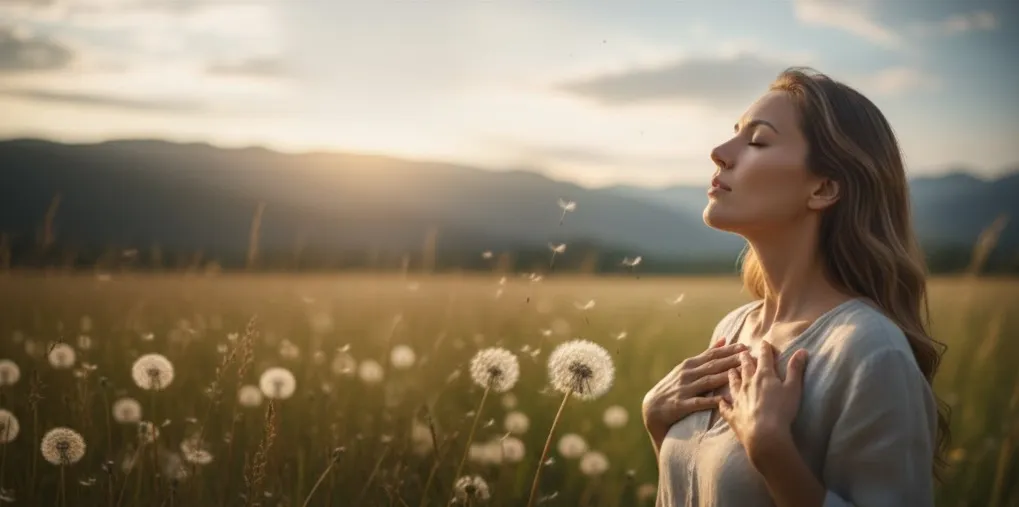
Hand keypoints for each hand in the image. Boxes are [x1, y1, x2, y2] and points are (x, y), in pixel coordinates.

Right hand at [643, 338, 747, 444]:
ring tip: (740, 374)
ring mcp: (684, 389)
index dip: (728, 350)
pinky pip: (698, 402)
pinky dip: (710, 400)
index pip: (712, 355)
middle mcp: (687, 374)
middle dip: (731, 360)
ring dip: (725, 376)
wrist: (652, 407)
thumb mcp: (687, 368)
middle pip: (712, 366)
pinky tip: (722, 400)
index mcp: (689, 364)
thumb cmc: (674, 387)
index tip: (744, 346)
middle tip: (747, 356)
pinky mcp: (681, 404)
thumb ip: (706, 355)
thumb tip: (723, 339)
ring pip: (708, 381)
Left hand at [717, 342, 807, 467]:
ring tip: (731, 370)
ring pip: (733, 383)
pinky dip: (722, 403)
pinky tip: (720, 401)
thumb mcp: (793, 388)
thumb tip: (801, 350)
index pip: (764, 358)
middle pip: (746, 368)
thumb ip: (796, 369)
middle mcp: (748, 383)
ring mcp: (738, 398)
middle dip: (745, 359)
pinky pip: (725, 407)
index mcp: (764, 376)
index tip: (763, 343)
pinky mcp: (732, 414)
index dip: (765, 349)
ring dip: (732, 376)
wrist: (764, 434)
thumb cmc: (782, 410)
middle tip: (742, 352)